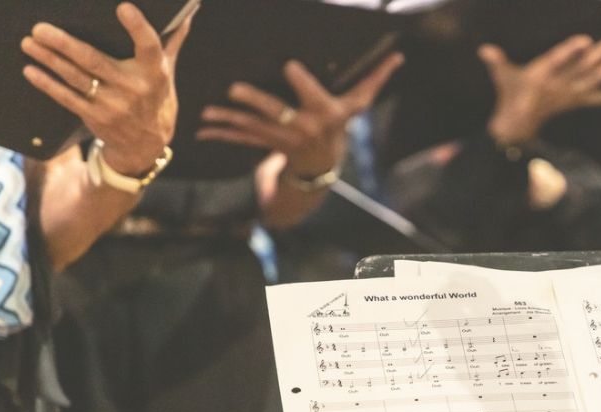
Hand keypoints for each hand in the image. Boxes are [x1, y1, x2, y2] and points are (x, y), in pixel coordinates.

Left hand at [21, 3, 192, 175]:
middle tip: (41, 28)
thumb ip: (170, 42)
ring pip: (76, 78)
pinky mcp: (97, 118)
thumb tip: (187, 12)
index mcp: (154, 73)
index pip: (149, 47)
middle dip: (65, 44)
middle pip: (95, 61)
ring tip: (30, 43)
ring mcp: (114, 106)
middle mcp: (134, 89)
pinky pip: (68, 99)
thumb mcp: (167, 72)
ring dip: (49, 60)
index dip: (137, 27)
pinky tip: (32, 71)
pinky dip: (48, 84)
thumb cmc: (155, 99)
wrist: (146, 146)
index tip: (123, 7)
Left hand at [197, 53, 403, 176]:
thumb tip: (399, 56)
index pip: (312, 96)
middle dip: (255, 102)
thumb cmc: (340, 126)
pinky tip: (201, 130)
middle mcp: (301, 128)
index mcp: (323, 114)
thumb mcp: (358, 105)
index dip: (301, 81)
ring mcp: (280, 138)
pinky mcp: (264, 144)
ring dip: (227, 121)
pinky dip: (221, 134)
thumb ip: (375, 79)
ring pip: (251, 128)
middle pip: (277, 113)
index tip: (289, 65)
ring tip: (206, 114)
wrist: (322, 167)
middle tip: (235, 90)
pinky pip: (240, 138)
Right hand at [478, 36, 600, 145]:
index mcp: (539, 76)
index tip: (585, 41)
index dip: (571, 51)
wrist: (516, 124)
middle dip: (599, 57)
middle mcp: (555, 86)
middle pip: (580, 69)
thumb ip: (496, 61)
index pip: (556, 60)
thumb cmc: (509, 95)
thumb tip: (484, 50)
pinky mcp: (572, 103)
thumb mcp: (502, 77)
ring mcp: (566, 96)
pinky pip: (593, 100)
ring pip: (590, 81)